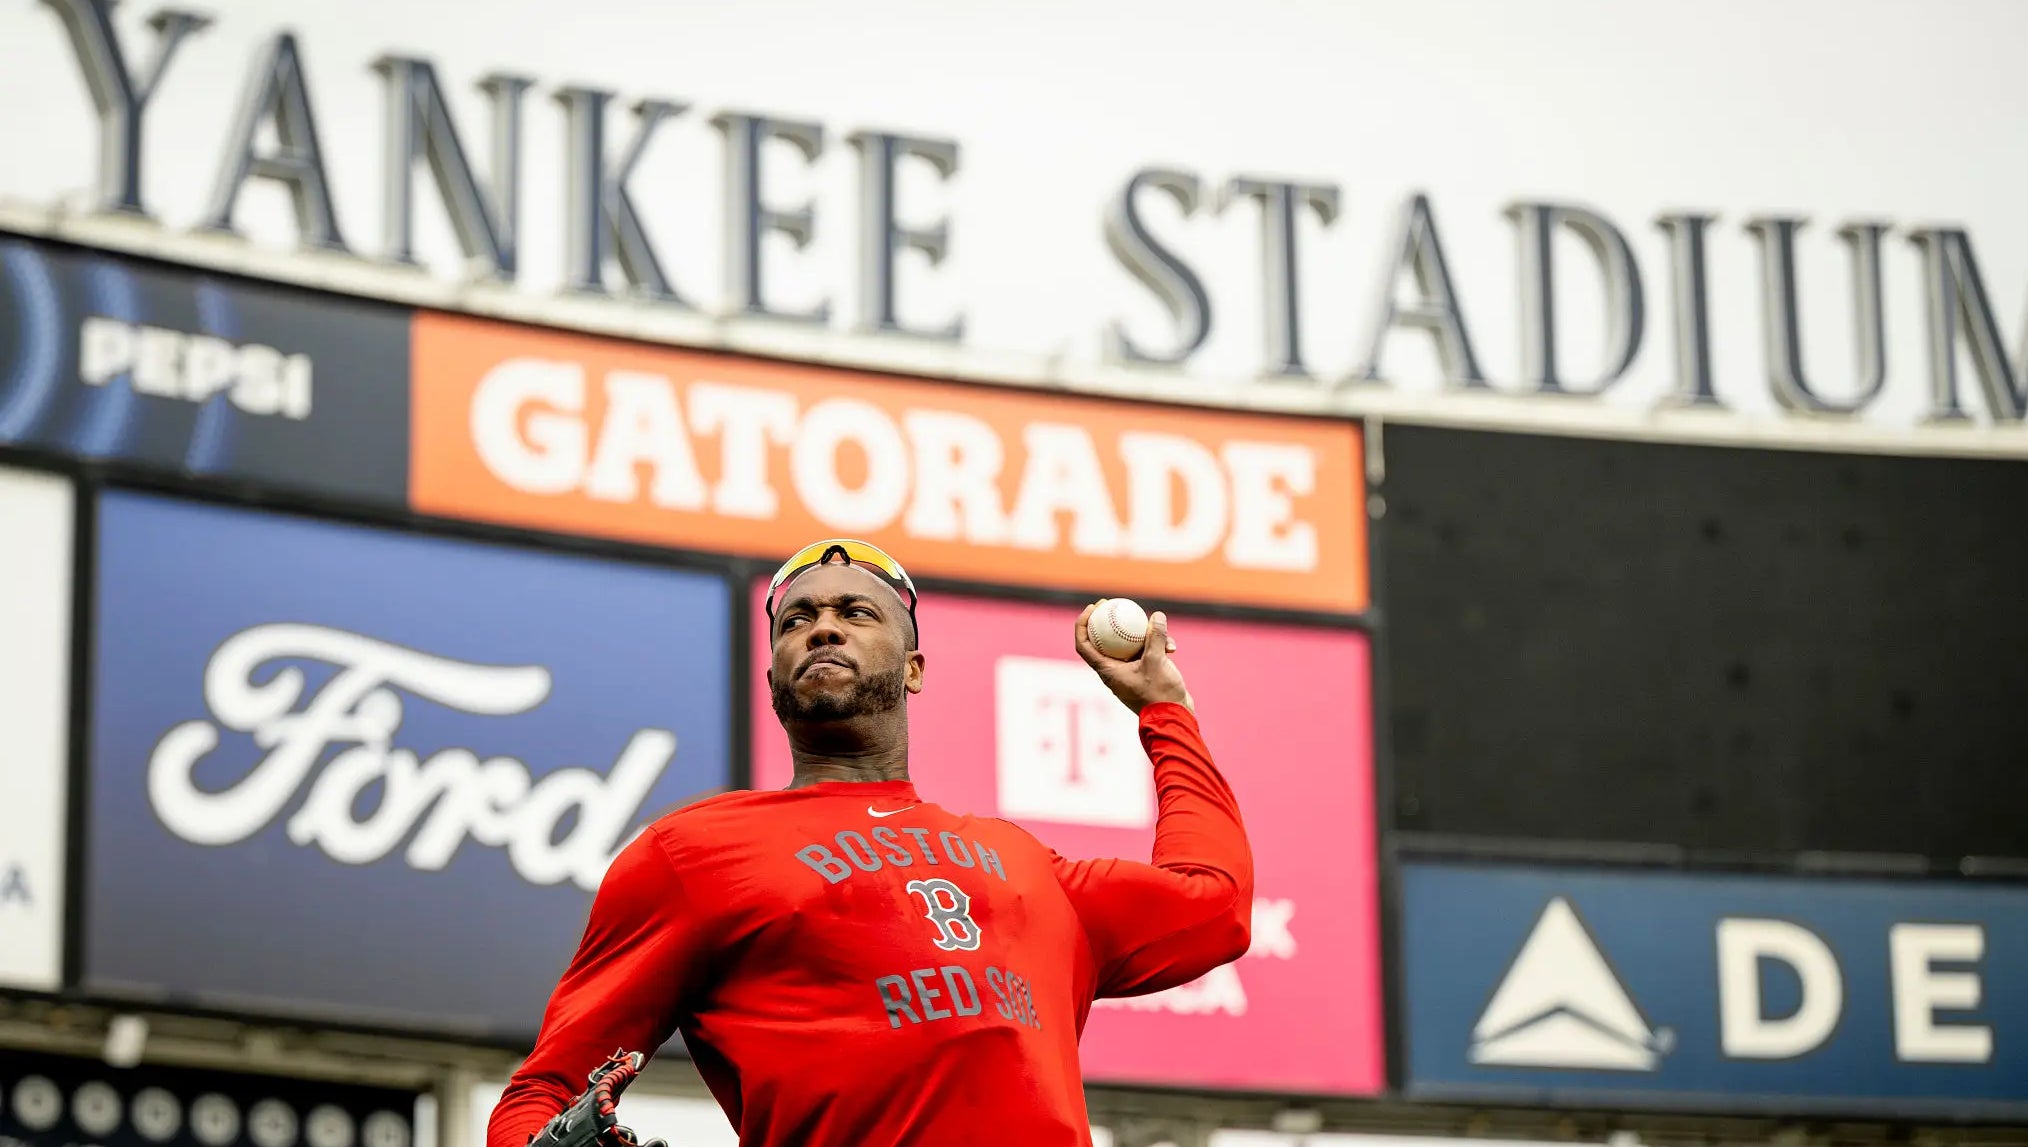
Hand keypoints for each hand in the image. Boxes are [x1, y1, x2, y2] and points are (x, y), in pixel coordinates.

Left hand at [1073, 602, 1194, 713]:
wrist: (1174, 718)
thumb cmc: (1159, 694)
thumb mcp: (1157, 661)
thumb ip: (1155, 638)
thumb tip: (1156, 616)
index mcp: (1107, 671)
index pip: (1084, 645)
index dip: (1082, 624)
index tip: (1092, 608)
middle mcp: (1114, 671)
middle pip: (1104, 641)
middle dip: (1107, 621)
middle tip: (1114, 604)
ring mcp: (1130, 673)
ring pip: (1130, 646)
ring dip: (1144, 636)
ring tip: (1155, 625)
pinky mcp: (1145, 675)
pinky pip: (1146, 655)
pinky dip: (1157, 648)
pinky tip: (1172, 646)